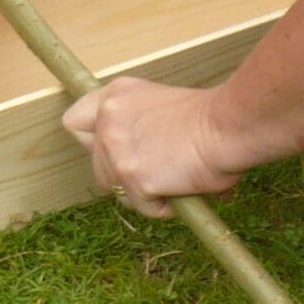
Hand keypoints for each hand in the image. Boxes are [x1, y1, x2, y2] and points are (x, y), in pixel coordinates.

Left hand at [60, 77, 242, 217]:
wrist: (228, 127)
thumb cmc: (209, 118)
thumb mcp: (159, 104)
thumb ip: (135, 123)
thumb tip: (134, 151)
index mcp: (115, 96)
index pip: (74, 123)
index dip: (93, 142)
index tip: (114, 150)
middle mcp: (108, 118)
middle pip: (97, 166)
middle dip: (124, 175)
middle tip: (156, 170)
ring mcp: (116, 149)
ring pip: (116, 190)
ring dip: (141, 192)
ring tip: (173, 180)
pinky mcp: (132, 176)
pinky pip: (142, 206)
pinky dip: (161, 206)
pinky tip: (180, 190)